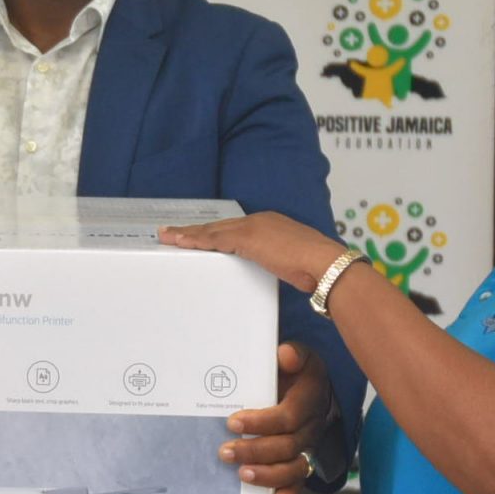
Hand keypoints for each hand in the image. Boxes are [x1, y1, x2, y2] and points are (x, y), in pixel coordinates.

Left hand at [160, 212, 349, 292]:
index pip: (233, 230)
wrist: (327, 264)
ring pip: (211, 230)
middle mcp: (260, 221)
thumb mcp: (293, 264)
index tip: (196, 237)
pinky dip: (195, 240)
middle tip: (169, 233)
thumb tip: (279, 272)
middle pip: (218, 227)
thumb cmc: (318, 269)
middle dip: (193, 230)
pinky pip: (214, 239)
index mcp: (270, 225)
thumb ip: (280, 264)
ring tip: (166, 237)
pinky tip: (180, 243)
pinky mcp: (248, 238)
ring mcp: (253, 228)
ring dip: (187, 234)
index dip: (212, 233)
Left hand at [221, 342, 336, 493]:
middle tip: (226, 451)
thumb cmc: (297, 372)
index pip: (287, 417)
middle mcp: (311, 427)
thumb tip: (285, 355)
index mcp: (309, 399)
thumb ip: (294, 354)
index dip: (260, 422)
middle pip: (287, 446)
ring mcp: (308, 447)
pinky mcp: (302, 461)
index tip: (233, 422)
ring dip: (267, 475)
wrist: (313, 386)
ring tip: (242, 475)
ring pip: (293, 468)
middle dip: (255, 451)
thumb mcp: (298, 356)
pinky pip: (299, 482)